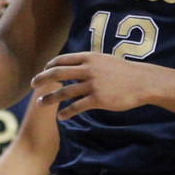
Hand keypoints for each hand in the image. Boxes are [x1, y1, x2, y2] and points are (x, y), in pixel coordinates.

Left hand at [32, 51, 160, 116]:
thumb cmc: (124, 72)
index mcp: (89, 58)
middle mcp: (88, 69)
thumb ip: (89, 62)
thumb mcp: (105, 61)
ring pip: (64, 92)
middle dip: (42, 78)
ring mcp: (93, 84)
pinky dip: (66, 112)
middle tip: (32, 84)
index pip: (63, 59)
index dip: (50, 65)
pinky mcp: (98, 99)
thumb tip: (74, 65)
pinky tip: (61, 117)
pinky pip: (77, 107)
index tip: (43, 71)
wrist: (143, 82)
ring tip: (41, 103)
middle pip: (58, 73)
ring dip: (50, 98)